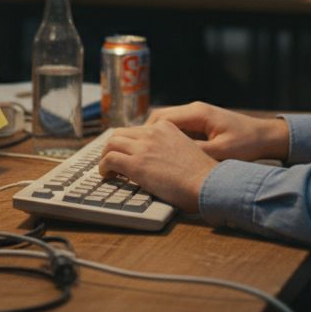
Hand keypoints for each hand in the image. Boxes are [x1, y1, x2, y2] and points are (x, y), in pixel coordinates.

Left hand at [98, 120, 216, 212]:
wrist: (207, 183)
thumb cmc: (202, 175)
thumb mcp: (188, 149)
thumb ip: (171, 147)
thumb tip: (161, 159)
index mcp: (166, 127)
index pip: (137, 129)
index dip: (128, 142)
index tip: (126, 152)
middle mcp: (153, 133)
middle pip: (120, 133)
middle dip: (113, 146)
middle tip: (112, 159)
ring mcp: (143, 147)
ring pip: (111, 143)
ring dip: (106, 155)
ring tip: (108, 168)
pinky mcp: (136, 164)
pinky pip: (109, 159)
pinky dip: (103, 167)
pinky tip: (107, 175)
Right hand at [146, 101, 288, 162]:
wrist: (266, 136)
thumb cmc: (247, 143)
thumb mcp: (221, 151)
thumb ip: (196, 152)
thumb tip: (171, 157)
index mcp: (198, 113)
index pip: (161, 118)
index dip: (145, 133)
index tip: (136, 148)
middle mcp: (195, 110)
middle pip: (159, 118)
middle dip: (146, 134)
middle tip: (135, 152)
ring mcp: (198, 115)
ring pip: (167, 122)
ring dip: (155, 136)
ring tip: (146, 154)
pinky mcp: (201, 122)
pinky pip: (177, 127)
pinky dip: (167, 138)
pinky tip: (164, 153)